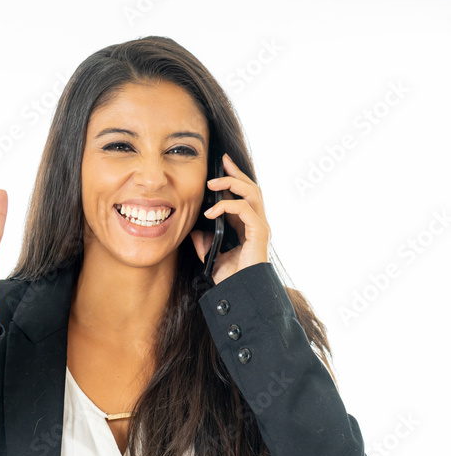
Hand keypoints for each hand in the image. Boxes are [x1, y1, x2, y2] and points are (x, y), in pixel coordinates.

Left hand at [190, 153, 270, 283]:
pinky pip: (244, 209)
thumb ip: (205, 244)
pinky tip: (210, 211)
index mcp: (248, 227)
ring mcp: (260, 226)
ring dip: (232, 183)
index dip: (233, 180)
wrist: (241, 293)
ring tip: (212, 183)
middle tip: (221, 162)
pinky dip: (226, 206)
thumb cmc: (232, 279)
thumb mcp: (213, 258)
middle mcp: (257, 223)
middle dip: (236, 173)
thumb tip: (194, 232)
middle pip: (251, 188)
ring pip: (252, 192)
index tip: (220, 168)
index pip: (243, 196)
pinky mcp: (259, 232)